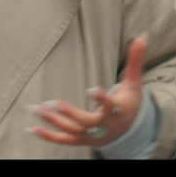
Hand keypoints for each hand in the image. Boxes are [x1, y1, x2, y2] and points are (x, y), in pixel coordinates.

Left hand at [28, 34, 147, 148]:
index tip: (90, 90)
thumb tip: (142, 36)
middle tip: (50, 103)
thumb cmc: (129, 101)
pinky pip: (64, 140)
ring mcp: (92, 135)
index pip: (110, 106)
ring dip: (52, 122)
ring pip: (71, 131)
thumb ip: (135, 60)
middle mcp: (104, 126)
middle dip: (68, 113)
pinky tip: (33, 128)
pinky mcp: (82, 140)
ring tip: (36, 109)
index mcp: (117, 110)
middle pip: (85, 122)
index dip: (101, 98)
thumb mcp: (134, 82)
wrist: (129, 130)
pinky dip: (48, 136)